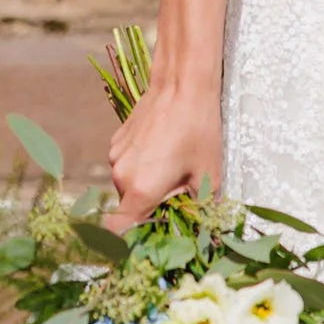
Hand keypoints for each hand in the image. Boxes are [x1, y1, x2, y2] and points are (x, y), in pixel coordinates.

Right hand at [105, 81, 222, 231]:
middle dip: (149, 207)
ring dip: (145, 185)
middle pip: (129, 208)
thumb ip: (200, 210)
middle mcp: (121, 175)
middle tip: (176, 194)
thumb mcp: (208, 174)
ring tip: (172, 165)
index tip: (145, 238)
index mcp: (140, 189)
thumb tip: (204, 235)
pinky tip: (162, 149)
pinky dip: (141, 166)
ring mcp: (115, 156)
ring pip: (127, 186)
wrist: (183, 83)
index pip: (117, 231)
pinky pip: (126, 165)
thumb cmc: (199, 129)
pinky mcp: (116, 141)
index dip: (127, 241)